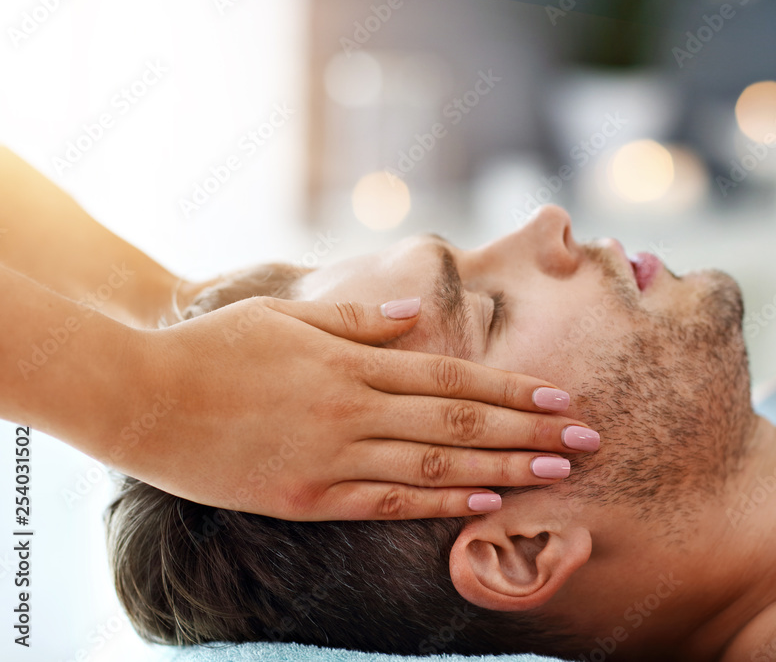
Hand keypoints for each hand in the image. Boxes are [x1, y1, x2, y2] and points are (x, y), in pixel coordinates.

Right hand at [110, 296, 598, 519]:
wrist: (140, 398)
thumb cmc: (215, 347)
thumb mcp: (286, 314)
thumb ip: (355, 317)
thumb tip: (410, 315)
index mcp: (351, 361)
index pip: (453, 377)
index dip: (513, 389)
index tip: (562, 397)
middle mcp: (353, 409)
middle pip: (460, 424)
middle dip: (530, 431)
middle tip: (588, 440)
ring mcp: (332, 457)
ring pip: (435, 468)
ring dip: (504, 471)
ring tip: (558, 474)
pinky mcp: (307, 497)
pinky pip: (385, 504)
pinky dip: (439, 508)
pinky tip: (485, 506)